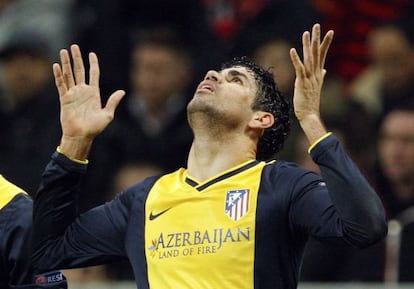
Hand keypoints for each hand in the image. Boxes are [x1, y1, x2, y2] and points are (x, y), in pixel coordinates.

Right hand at [53, 44, 124, 158]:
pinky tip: (57, 65)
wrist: (81, 136)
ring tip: (64, 51)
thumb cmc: (95, 128)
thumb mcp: (107, 114)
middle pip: (79, 71)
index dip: (93, 64)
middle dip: (77, 59)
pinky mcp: (64, 99)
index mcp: (94, 93)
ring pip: (68, 75)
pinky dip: (58, 75)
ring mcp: (73, 94)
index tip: (92, 54)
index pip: (93, 74)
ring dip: (66, 63)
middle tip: (74, 46)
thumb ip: (113, 102)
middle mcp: (83, 91)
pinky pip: (61, 84)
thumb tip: (122, 91)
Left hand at [290, 24, 333, 143]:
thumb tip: (324, 70)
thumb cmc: (310, 103)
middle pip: (317, 53)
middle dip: (317, 39)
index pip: (322, 55)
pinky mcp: (302, 83)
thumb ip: (320, 77)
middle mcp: (315, 74)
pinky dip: (296, 59)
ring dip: (307, 45)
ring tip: (306, 33)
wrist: (310, 115)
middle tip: (317, 26)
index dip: (325, 43)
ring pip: (309, 58)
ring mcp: (309, 78)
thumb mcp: (316, 87)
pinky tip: (292, 50)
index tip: (329, 32)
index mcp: (318, 74)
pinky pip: (299, 69)